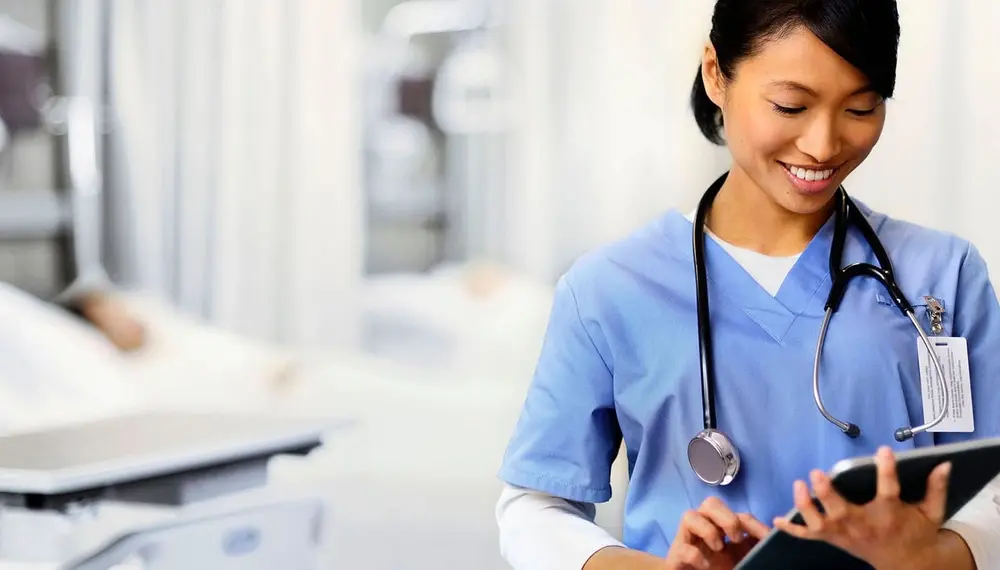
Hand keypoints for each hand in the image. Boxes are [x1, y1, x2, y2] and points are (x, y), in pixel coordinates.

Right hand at [664, 496, 770, 569]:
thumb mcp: (745, 560)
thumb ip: (756, 549)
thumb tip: (772, 539)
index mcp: (725, 532)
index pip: (740, 517)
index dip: (755, 524)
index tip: (768, 537)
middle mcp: (706, 530)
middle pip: (711, 503)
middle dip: (726, 517)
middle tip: (737, 538)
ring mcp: (689, 541)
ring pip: (690, 515)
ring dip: (708, 529)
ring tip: (718, 548)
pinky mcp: (676, 556)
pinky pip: (682, 546)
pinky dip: (694, 554)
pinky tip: (704, 565)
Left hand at [773, 446, 951, 569]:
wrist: (906, 563)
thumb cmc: (916, 531)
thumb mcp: (931, 512)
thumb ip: (936, 488)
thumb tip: (944, 463)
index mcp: (888, 514)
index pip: (888, 490)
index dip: (886, 470)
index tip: (884, 451)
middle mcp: (862, 524)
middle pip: (841, 510)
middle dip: (827, 493)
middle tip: (817, 473)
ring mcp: (844, 533)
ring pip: (820, 523)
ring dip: (806, 506)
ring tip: (798, 485)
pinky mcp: (834, 539)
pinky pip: (809, 536)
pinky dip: (793, 529)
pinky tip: (777, 519)